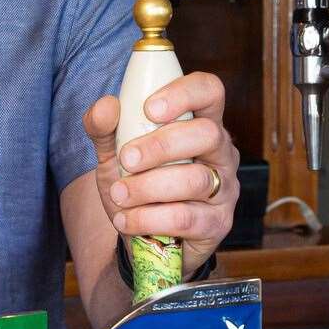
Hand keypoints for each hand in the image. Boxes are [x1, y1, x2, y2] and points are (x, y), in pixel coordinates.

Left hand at [82, 71, 239, 275]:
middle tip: (127, 159)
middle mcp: (220, 152)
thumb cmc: (135, 183)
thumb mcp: (113, 153)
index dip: (184, 93)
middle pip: (207, 134)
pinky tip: (126, 219)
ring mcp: (224, 189)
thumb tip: (106, 106)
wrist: (140, 237)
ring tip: (119, 194)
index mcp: (198, 123)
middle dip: (160, 146)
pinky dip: (146, 218)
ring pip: (194, 179)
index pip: (209, 91)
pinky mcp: (218, 223)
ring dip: (147, 187)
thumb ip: (103, 128)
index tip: (149, 108)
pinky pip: (184, 217)